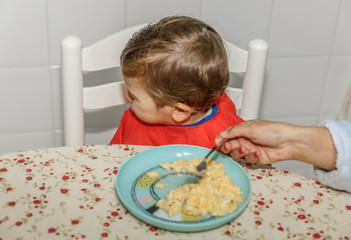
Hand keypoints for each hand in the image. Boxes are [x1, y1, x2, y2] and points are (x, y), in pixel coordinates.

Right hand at [215, 120, 335, 169]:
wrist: (289, 142)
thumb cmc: (273, 131)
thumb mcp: (251, 128)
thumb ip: (234, 132)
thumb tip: (222, 134)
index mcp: (243, 129)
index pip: (227, 135)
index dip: (221, 139)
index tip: (217, 143)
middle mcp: (245, 139)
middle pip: (230, 145)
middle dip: (229, 147)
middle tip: (231, 146)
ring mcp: (250, 149)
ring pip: (237, 154)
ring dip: (241, 152)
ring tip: (247, 149)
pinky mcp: (256, 158)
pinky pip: (248, 160)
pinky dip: (252, 156)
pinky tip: (258, 152)